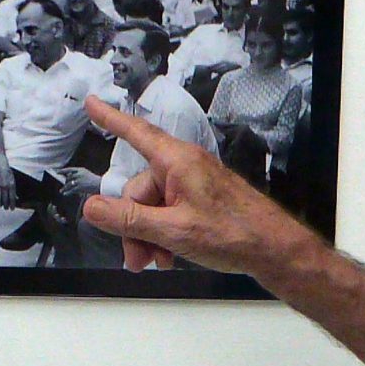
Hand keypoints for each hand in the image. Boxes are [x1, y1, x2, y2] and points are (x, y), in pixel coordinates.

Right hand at [0, 156, 17, 209]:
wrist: (0, 164)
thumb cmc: (8, 172)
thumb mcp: (13, 180)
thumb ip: (14, 190)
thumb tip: (17, 198)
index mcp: (12, 185)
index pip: (12, 197)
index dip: (12, 204)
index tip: (12, 209)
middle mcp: (5, 186)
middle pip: (5, 199)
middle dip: (6, 205)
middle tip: (6, 208)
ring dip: (0, 203)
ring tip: (0, 206)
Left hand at [59, 166, 102, 195]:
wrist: (101, 184)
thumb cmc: (95, 180)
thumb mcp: (87, 174)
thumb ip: (79, 175)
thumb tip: (70, 178)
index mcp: (81, 170)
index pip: (69, 169)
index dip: (62, 170)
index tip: (57, 171)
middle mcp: (79, 174)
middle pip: (68, 177)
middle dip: (65, 182)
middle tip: (63, 185)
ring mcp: (79, 180)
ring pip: (69, 184)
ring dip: (64, 188)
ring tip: (61, 191)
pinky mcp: (80, 187)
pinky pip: (71, 190)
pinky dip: (67, 192)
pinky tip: (65, 194)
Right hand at [81, 95, 316, 273]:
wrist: (273, 248)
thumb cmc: (233, 233)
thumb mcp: (172, 230)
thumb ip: (129, 219)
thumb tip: (92, 207)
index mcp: (177, 161)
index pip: (136, 133)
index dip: (110, 119)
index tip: (92, 104)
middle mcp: (184, 166)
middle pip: (139, 189)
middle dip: (132, 225)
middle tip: (137, 258)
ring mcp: (194, 182)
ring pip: (153, 205)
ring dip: (148, 235)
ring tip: (157, 261)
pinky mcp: (202, 198)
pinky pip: (170, 210)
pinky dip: (164, 233)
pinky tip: (170, 255)